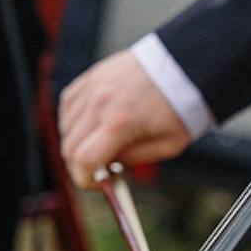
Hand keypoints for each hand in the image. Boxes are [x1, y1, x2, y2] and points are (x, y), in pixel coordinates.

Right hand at [58, 50, 189, 188]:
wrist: (184, 67)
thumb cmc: (180, 105)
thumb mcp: (168, 144)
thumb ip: (135, 158)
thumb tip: (109, 166)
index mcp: (120, 122)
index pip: (82, 159)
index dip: (84, 177)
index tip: (93, 182)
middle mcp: (100, 103)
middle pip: (69, 146)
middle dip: (80, 164)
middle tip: (98, 167)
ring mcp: (92, 86)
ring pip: (65, 126)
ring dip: (76, 143)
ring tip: (100, 145)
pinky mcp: (91, 76)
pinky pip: (68, 105)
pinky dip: (74, 120)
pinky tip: (91, 126)